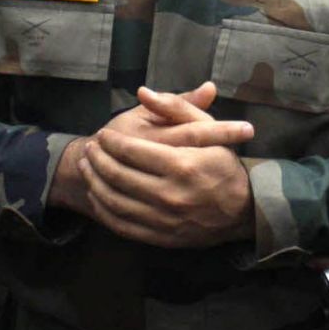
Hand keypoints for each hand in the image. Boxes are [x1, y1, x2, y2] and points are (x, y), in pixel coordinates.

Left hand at [77, 86, 254, 246]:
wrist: (242, 211)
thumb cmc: (223, 165)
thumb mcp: (207, 130)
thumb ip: (176, 107)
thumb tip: (143, 92)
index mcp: (182, 165)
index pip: (132, 151)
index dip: (111, 141)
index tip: (103, 135)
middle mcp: (170, 194)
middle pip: (118, 175)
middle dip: (97, 159)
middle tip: (89, 148)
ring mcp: (164, 219)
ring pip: (114, 201)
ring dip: (93, 182)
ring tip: (87, 167)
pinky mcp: (160, 237)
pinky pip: (121, 225)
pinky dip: (103, 209)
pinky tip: (97, 194)